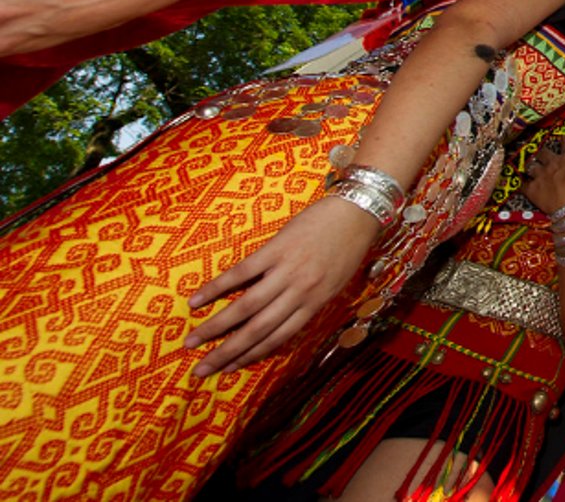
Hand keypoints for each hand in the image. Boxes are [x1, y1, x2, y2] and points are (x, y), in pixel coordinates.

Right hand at [182, 193, 382, 375]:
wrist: (358, 211)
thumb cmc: (348, 246)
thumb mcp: (335, 282)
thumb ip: (310, 301)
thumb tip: (282, 319)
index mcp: (315, 304)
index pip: (277, 339)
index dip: (250, 356)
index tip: (227, 370)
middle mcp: (300, 293)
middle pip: (257, 330)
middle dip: (227, 353)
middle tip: (199, 370)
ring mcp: (287, 271)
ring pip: (246, 307)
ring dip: (215, 327)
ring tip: (190, 341)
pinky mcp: (276, 249)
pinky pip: (241, 273)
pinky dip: (217, 287)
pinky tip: (196, 300)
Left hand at [522, 131, 564, 215]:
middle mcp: (554, 162)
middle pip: (544, 151)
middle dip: (543, 152)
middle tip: (544, 155)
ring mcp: (541, 174)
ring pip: (531, 165)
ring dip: (531, 166)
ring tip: (532, 167)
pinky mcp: (532, 189)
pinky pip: (523, 184)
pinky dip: (523, 184)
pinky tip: (523, 185)